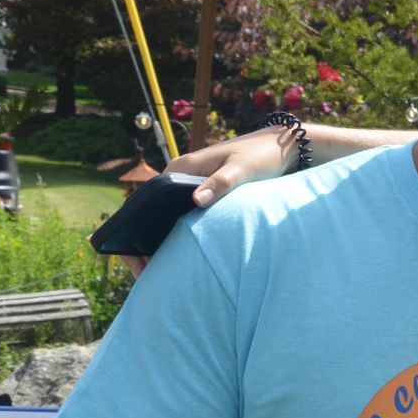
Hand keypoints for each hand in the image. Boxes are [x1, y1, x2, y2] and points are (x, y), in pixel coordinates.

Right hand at [121, 128, 304, 277]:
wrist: (282, 146)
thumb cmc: (262, 155)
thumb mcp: (243, 170)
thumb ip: (221, 184)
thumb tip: (197, 201)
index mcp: (181, 168)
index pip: (146, 198)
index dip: (135, 226)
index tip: (136, 253)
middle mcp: (179, 175)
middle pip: (152, 211)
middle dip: (144, 239)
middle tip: (146, 271)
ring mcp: (190, 185)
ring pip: (166, 215)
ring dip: (161, 239)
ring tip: (160, 268)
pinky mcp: (203, 193)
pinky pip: (183, 216)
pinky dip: (179, 234)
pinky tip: (181, 255)